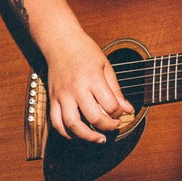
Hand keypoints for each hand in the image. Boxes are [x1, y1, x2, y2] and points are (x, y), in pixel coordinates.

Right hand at [44, 26, 133, 143]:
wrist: (60, 41)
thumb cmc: (85, 51)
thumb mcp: (106, 66)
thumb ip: (116, 90)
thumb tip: (129, 110)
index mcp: (93, 78)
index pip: (110, 105)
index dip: (119, 113)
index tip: (120, 111)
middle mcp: (76, 88)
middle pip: (93, 117)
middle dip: (107, 126)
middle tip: (113, 126)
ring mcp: (62, 95)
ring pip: (72, 124)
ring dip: (87, 136)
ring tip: (98, 139)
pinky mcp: (52, 99)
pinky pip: (56, 122)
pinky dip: (66, 133)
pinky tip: (77, 134)